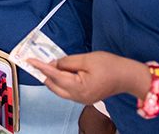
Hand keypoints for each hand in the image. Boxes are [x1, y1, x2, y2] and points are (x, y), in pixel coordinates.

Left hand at [29, 52, 145, 104]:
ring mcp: (82, 99)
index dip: (41, 67)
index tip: (30, 61)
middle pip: (54, 86)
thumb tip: (54, 64)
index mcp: (78, 88)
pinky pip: (67, 91)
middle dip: (44, 74)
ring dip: (52, 78)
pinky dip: (61, 81)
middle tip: (37, 62)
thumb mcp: (86, 59)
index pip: (54, 76)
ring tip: (47, 65)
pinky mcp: (85, 97)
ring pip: (59, 90)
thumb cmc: (110, 65)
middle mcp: (78, 97)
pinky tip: (60, 71)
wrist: (128, 76)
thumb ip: (67, 62)